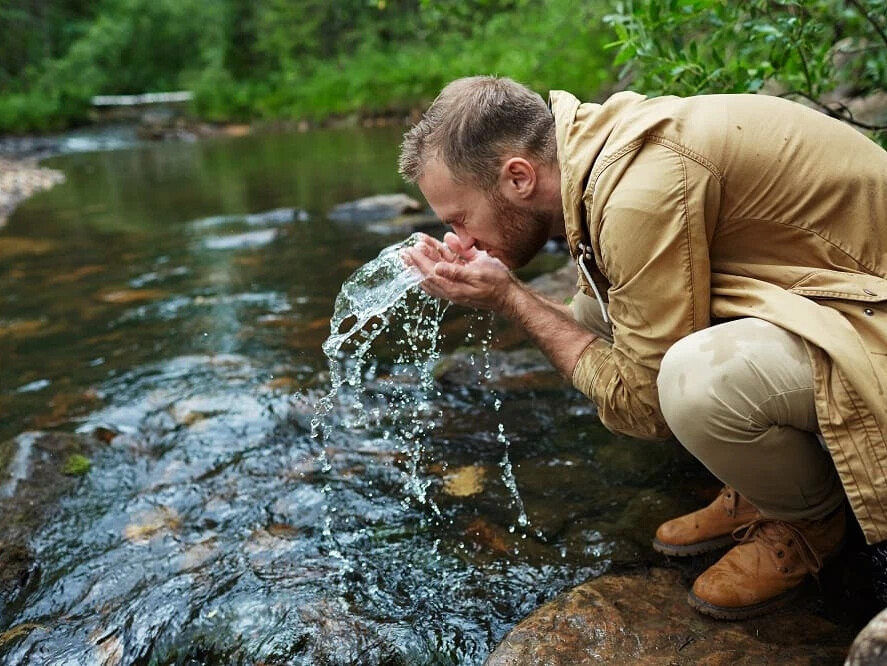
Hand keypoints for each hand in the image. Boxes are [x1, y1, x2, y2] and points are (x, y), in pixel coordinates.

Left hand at [401, 232, 516, 310]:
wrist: (511, 296)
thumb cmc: (497, 284)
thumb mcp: (478, 273)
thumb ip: (456, 271)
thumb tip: (436, 268)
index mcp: (453, 287)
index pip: (429, 274)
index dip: (418, 262)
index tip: (409, 250)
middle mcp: (451, 288)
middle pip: (428, 274)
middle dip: (416, 261)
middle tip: (404, 251)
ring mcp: (457, 284)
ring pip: (437, 271)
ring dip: (426, 258)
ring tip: (417, 246)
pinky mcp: (464, 280)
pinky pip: (448, 269)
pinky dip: (440, 259)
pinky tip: (439, 247)